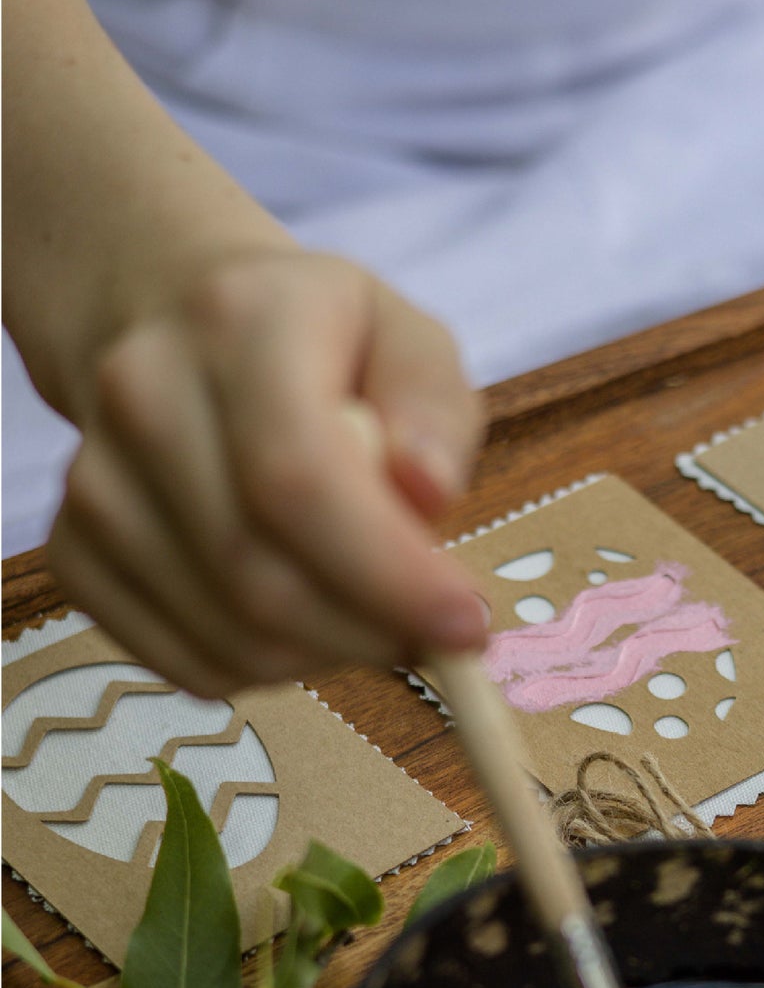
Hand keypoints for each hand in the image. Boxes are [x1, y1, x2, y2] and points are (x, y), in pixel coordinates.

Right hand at [47, 248, 489, 694]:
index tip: (466, 623)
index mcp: (239, 324)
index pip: (298, 479)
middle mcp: (144, 396)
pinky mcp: (73, 549)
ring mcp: (96, 480)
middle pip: (258, 575)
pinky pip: (180, 660)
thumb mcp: (406, 337)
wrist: (170, 319)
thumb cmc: (316, 338)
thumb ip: (434, 410)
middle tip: (436, 632)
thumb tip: (428, 496)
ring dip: (327, 655)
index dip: (387, 573)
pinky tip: (307, 619)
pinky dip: (264, 668)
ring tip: (374, 612)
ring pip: (223, 635)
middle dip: (370, 632)